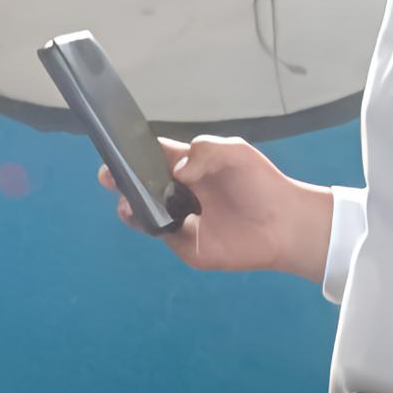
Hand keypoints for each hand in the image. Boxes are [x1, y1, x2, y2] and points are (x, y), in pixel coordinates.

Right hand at [107, 134, 334, 281]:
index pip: (154, 155)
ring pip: (142, 210)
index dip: (134, 151)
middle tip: (108, 175)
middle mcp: (180, 191)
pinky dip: (145, 224)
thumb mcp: (236, 151)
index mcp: (190, 166)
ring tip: (126, 198)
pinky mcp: (183, 243)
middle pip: (141, 183)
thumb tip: (176, 173)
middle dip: (120, 178)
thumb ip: (204, 150)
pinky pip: (156, 233)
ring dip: (128, 203)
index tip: (116, 149)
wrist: (285, 224)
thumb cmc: (262, 184)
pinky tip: (143, 215)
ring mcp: (180, 218)